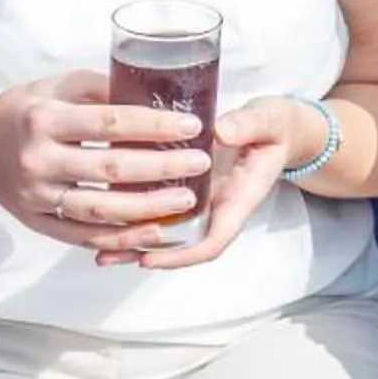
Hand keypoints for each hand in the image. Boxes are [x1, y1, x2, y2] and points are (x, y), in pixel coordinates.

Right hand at [0, 71, 212, 254]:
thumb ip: (103, 89)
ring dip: (148, 209)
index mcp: (44, 118)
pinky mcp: (35, 222)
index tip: (192, 126)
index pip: (108, 122)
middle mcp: (37, 159)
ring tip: (187, 201)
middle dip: (161, 168)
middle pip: (109, 170)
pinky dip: (121, 238)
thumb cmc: (25, 110)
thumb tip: (158, 94)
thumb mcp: (57, 86)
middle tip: (200, 163)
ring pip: (100, 210)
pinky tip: (155, 233)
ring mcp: (35, 196)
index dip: (153, 126)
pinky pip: (83, 236)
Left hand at [110, 94, 329, 271]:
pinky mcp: (189, 188)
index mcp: (240, 198)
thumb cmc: (274, 126)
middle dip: (146, 254)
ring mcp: (203, 200)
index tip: (149, 257)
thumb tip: (220, 132)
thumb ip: (246, 125)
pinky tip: (105, 216)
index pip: (214, 239)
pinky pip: (163, 210)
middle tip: (108, 253)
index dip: (182, 255)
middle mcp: (218, 206)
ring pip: (169, 232)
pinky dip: (136, 216)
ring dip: (135, 242)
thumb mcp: (267, 120)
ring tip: (98, 249)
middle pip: (183, 245)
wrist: (279, 128)